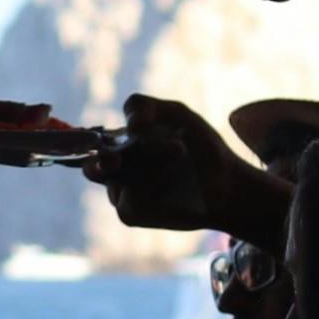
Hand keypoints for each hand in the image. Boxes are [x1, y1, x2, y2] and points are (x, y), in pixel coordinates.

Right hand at [82, 96, 288, 243]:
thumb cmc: (202, 147)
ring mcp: (122, 190)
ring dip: (145, 171)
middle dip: (100, 161)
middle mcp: (118, 167)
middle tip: (114, 161)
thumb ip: (149, 106)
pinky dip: (150, 194)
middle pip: (92, 163)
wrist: (226, 183)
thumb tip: (130, 123)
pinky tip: (171, 190)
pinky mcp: (131, 213)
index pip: (95, 137)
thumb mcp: (178, 115)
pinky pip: (126, 204)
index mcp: (122, 142)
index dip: (96, 135)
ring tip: (177, 162)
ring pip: (113, 182)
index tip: (131, 129)